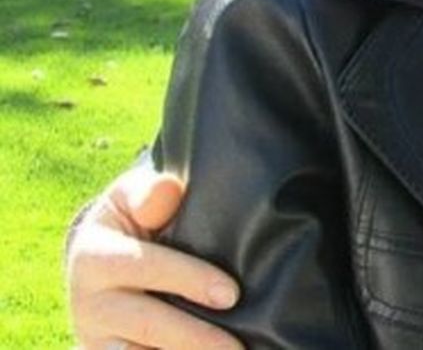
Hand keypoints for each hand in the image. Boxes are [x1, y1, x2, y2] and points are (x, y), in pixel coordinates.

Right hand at [66, 165, 242, 349]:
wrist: (100, 255)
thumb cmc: (135, 218)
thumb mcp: (133, 197)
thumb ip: (149, 193)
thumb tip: (168, 188)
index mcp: (93, 255)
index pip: (147, 268)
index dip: (191, 281)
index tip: (232, 294)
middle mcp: (87, 302)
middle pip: (146, 324)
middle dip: (195, 337)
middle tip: (236, 347)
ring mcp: (93, 337)